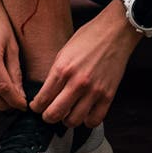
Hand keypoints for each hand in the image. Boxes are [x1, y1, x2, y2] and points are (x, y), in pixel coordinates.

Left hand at [29, 1, 142, 127]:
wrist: (115, 32)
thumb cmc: (90, 37)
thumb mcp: (64, 52)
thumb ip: (56, 73)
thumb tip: (47, 92)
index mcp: (62, 69)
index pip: (42, 99)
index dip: (36, 107)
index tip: (37, 107)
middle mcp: (77, 82)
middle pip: (54, 114)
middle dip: (47, 117)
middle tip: (48, 114)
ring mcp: (94, 91)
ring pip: (73, 121)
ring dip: (67, 120)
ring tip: (67, 113)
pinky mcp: (108, 95)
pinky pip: (95, 120)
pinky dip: (87, 121)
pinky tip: (85, 114)